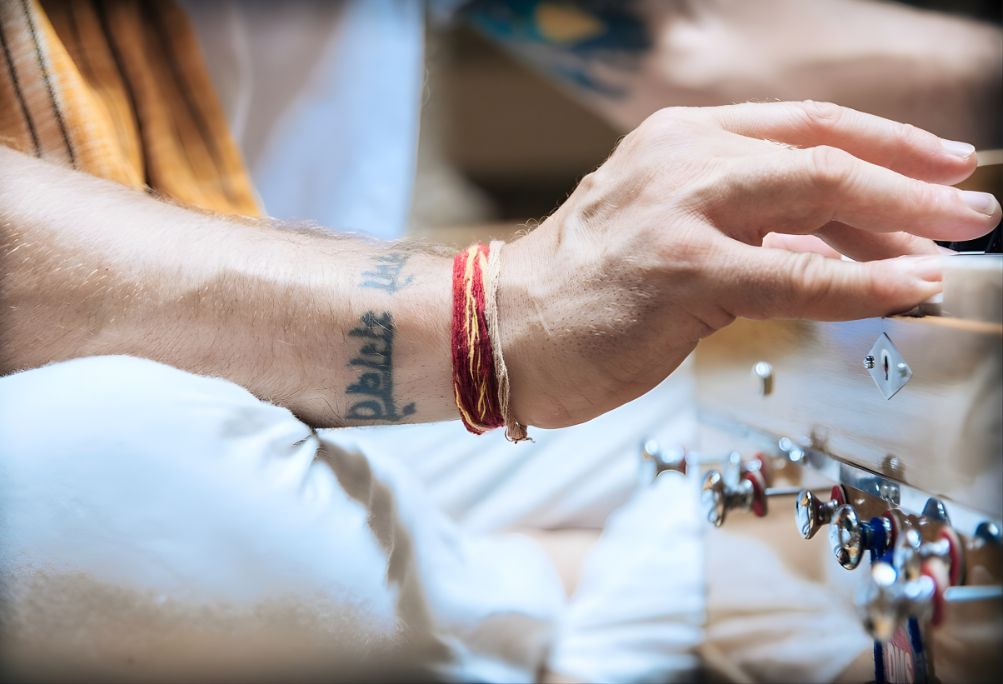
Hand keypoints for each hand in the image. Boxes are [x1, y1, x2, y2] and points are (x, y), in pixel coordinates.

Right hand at [499, 101, 999, 427]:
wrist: (499, 329)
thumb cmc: (581, 288)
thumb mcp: (662, 229)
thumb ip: (742, 228)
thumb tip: (833, 248)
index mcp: (677, 140)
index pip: (801, 126)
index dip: (882, 141)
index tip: (940, 165)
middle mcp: (681, 158)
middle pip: (823, 152)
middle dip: (911, 178)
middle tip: (973, 205)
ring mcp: (680, 210)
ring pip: (818, 198)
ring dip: (904, 221)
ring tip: (959, 244)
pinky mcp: (681, 272)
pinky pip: (795, 277)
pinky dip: (863, 283)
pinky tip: (913, 285)